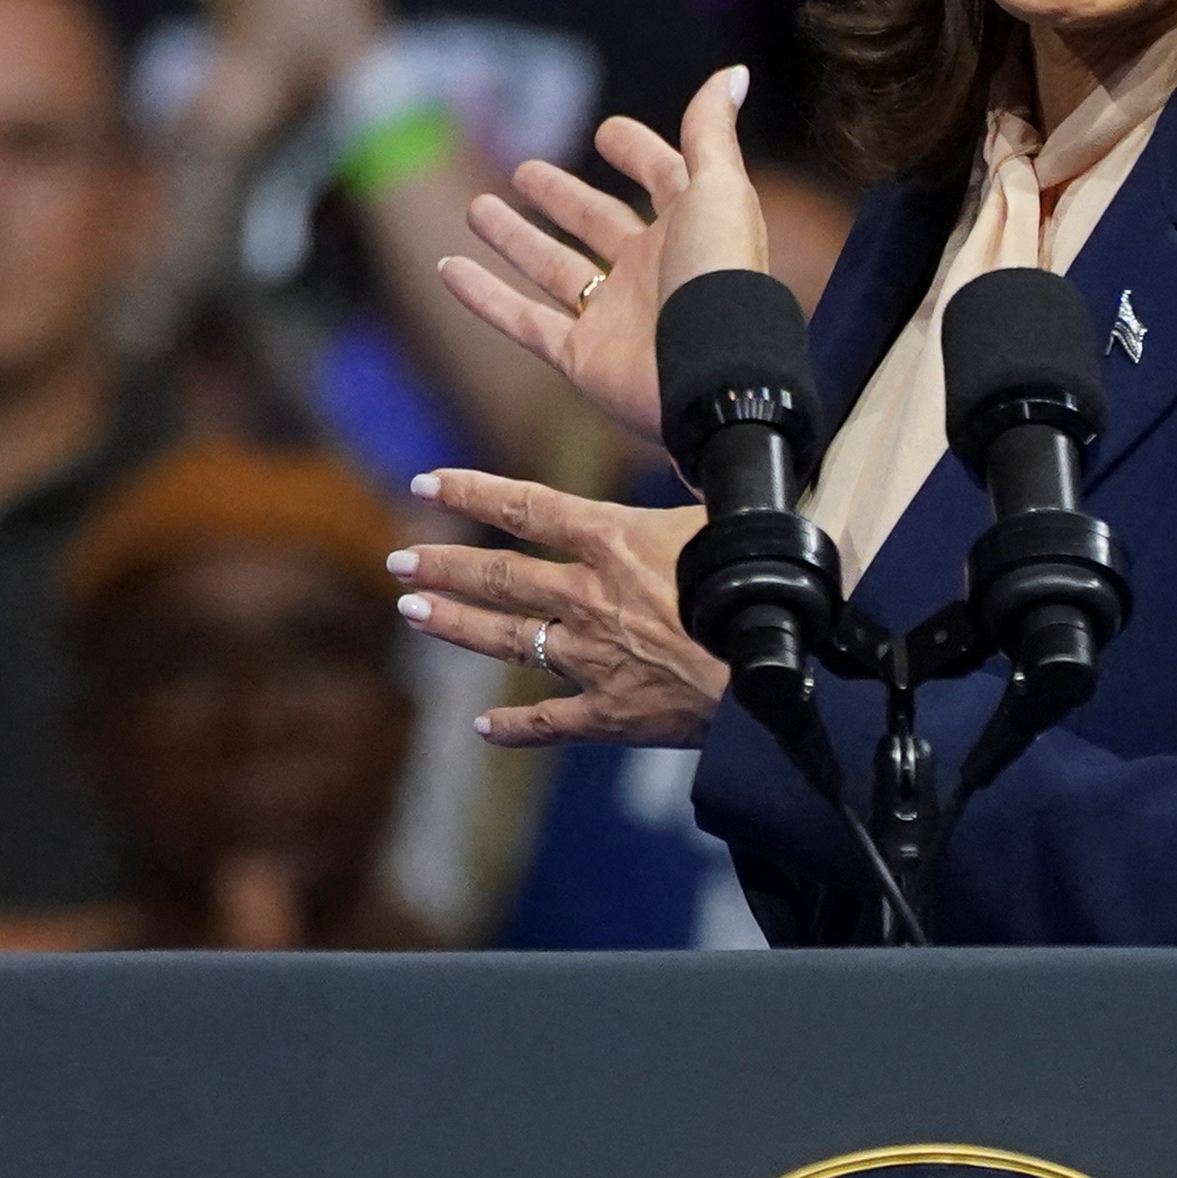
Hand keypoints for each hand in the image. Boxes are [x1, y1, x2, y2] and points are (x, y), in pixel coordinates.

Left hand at [392, 472, 728, 749]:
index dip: (472, 492)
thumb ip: (690, 494)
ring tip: (412, 611)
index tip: (426, 482)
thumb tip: (693, 449)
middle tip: (399, 560)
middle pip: (500, 575)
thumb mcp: (725, 518)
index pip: (526, 507)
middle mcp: (589, 597)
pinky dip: (514, 727)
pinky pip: (550, 721)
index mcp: (614, 542)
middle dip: (444, 564)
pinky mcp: (610, 713)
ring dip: (455, 624)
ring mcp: (592, 658)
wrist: (777, 673)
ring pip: (506, 639)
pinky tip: (482, 728)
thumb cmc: (761, 586)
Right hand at [437, 67, 770, 444]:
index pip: (663, 179)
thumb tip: (730, 73)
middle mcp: (652, 270)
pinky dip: (483, 296)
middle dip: (564, 197)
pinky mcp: (580, 356)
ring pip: (552, 268)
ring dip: (514, 238)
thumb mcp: (720, 192)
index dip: (640, 153)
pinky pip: (522, 320)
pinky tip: (448, 267)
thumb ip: (711, 134)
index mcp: (691, 228)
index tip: (608, 132)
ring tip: (476, 207)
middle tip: (525, 172)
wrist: (712, 381)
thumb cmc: (722, 282)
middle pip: (598, 223)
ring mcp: (613, 315)